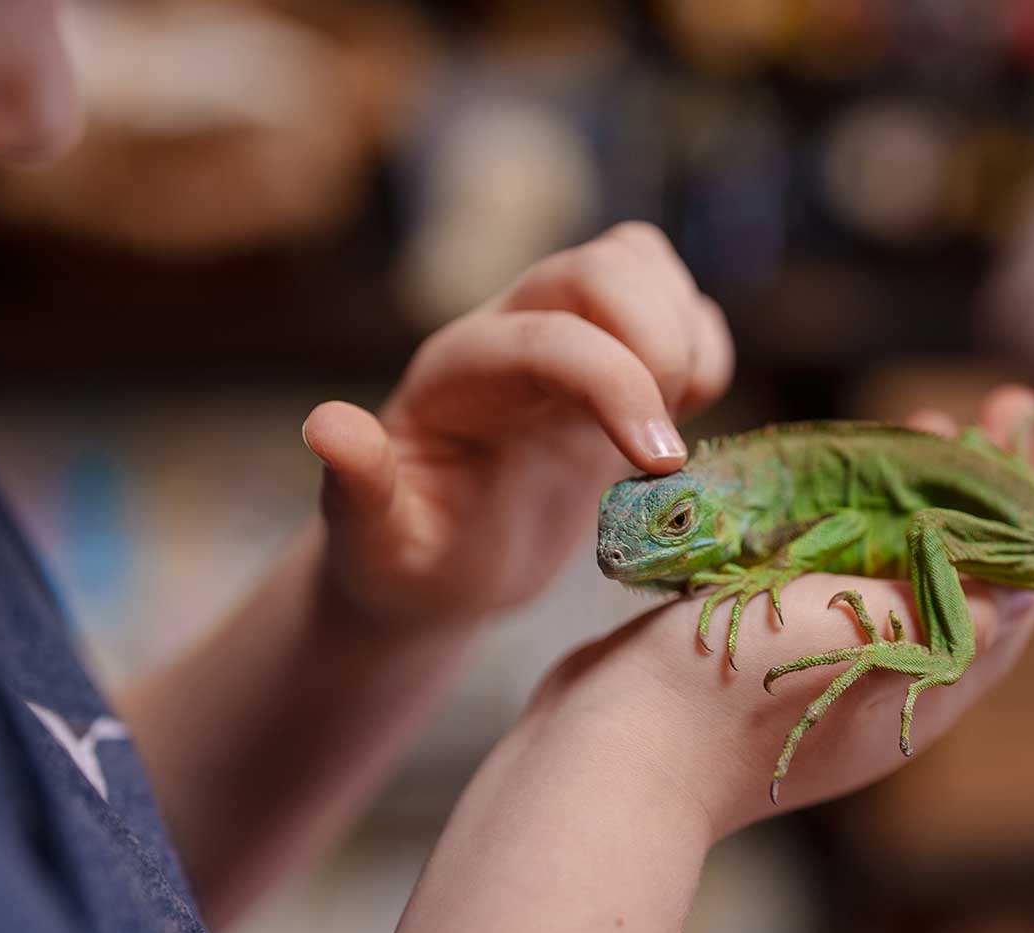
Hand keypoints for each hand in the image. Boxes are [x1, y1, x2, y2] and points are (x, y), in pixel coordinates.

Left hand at [299, 222, 733, 624]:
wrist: (438, 569)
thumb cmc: (405, 560)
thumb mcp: (373, 542)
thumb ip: (358, 486)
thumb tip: (329, 426)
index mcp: (456, 372)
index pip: (549, 338)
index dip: (617, 384)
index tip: (659, 465)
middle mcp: (512, 332)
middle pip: (604, 266)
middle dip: (660, 341)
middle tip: (665, 450)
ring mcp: (568, 338)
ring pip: (641, 263)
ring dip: (685, 334)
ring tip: (674, 426)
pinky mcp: (615, 362)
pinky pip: (677, 305)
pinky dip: (704, 349)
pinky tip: (683, 420)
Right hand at [526, 386, 1033, 836]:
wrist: (614, 748)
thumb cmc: (740, 699)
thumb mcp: (868, 642)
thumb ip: (955, 608)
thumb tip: (1033, 581)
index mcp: (929, 686)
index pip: (1016, 591)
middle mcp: (888, 673)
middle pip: (961, 567)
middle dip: (987, 483)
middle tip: (1003, 406)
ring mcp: (824, 658)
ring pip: (894, 561)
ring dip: (920, 489)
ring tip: (928, 422)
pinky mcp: (766, 639)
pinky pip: (834, 566)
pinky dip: (855, 513)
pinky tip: (845, 472)